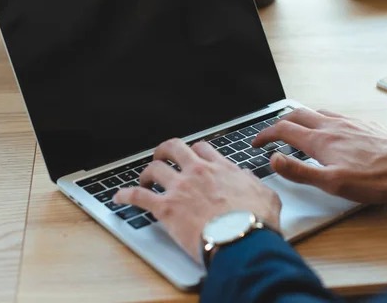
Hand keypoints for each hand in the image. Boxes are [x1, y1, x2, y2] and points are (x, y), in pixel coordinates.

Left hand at [113, 139, 281, 262]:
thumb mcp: (266, 195)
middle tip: (161, 157)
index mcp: (221, 168)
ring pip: (154, 168)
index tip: (192, 157)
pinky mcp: (166, 208)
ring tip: (143, 180)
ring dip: (146, 173)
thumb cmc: (256, 220)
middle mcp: (198, 172)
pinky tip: (119, 198)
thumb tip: (248, 178)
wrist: (242, 238)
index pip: (202, 148)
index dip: (194, 151)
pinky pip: (139, 196)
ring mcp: (180, 188)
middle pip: (174, 148)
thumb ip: (253, 183)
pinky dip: (126, 195)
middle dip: (164, 150)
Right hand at [253, 108, 386, 207]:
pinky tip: (330, 130)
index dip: (265, 135)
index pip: (283, 130)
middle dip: (279, 123)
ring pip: (317, 112)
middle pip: (297, 115)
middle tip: (271, 134)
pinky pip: (336, 115)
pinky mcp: (363, 124)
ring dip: (301, 118)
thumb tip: (274, 160)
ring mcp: (349, 122)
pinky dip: (322, 119)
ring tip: (297, 130)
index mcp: (320, 140)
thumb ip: (299, 171)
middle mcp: (332, 125)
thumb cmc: (374, 179)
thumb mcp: (331, 183)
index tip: (257, 142)